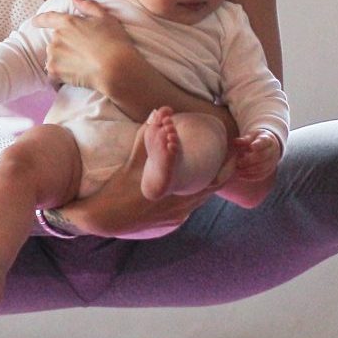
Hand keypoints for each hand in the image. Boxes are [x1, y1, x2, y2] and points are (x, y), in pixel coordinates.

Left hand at [31, 0, 135, 92]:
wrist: (116, 69)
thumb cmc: (114, 42)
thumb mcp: (106, 18)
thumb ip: (89, 6)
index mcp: (68, 23)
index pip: (48, 18)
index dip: (40, 20)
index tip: (34, 22)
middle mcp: (57, 37)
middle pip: (55, 42)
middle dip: (64, 47)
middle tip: (81, 55)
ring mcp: (54, 55)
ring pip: (53, 58)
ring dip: (62, 63)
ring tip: (78, 68)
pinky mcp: (55, 72)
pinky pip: (52, 76)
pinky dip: (59, 79)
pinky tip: (70, 80)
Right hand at [50, 123, 231, 238]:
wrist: (103, 218)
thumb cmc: (118, 186)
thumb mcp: (134, 158)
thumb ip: (149, 135)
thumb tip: (160, 112)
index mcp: (181, 192)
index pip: (217, 181)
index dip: (228, 167)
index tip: (234, 155)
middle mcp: (183, 209)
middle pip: (211, 191)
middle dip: (217, 175)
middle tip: (225, 160)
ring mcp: (176, 220)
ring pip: (198, 201)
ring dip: (202, 188)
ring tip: (206, 172)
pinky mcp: (168, 226)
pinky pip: (186, 211)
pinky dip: (188, 199)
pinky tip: (184, 190)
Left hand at [230, 130, 283, 182]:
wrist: (267, 145)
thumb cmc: (256, 139)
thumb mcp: (251, 135)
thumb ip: (245, 139)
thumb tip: (236, 142)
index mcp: (268, 139)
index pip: (264, 142)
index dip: (258, 145)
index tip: (251, 147)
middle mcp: (272, 151)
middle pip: (262, 156)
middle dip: (249, 160)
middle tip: (238, 162)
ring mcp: (272, 162)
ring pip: (262, 168)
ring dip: (248, 170)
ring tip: (238, 169)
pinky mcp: (269, 170)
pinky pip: (261, 175)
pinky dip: (250, 176)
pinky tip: (241, 175)